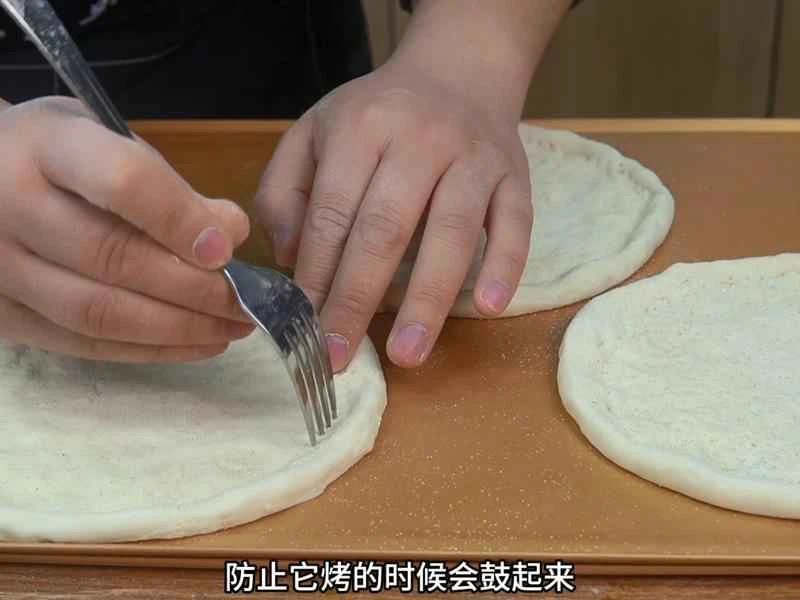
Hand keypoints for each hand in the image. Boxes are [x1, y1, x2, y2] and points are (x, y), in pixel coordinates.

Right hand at [0, 97, 253, 362]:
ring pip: (96, 311)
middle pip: (112, 258)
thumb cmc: (53, 157)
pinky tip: (195, 344)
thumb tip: (231, 233)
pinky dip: (147, 350)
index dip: (181, 219)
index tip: (228, 249)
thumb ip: (164, 184)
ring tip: (231, 329)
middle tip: (245, 303)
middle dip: (192, 288)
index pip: (121, 182)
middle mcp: (8, 206)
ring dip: (177, 328)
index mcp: (45, 147)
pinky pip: (81, 344)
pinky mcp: (1, 316)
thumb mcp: (104, 141)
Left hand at [256, 60, 532, 370]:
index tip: (302, 324)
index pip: (333, 213)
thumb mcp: (315, 131)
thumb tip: (287, 256)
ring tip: (408, 355)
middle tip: (339, 357)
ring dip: (427, 298)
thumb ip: (285, 187)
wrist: (459, 70)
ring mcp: (473, 158)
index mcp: (361, 128)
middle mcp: (419, 139)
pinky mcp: (515, 175)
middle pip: (386, 228)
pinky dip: (505, 265)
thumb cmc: (378, 113)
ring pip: (452, 232)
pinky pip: (516, 223)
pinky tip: (489, 308)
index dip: (316, 273)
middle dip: (358, 297)